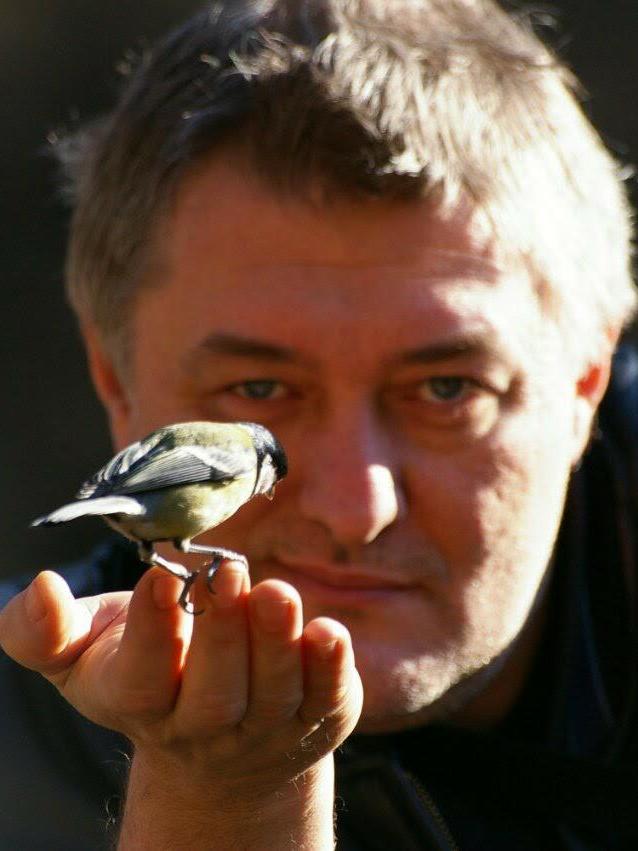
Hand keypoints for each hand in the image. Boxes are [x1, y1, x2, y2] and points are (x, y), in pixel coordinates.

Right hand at [0, 562, 362, 848]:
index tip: (158, 578)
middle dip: (222, 633)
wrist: (216, 746)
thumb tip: (39, 587)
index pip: (143, 678)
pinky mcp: (314, 719)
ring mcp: (263, 728)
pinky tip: (329, 632)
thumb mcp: (84, 654)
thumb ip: (45, 632)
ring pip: (272, 695)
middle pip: (214, 693)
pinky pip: (325, 700)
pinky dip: (329, 670)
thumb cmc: (147, 672)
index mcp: (141, 702)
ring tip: (278, 593)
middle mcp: (203, 726)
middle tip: (227, 572)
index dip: (151, 631)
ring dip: (277, 646)